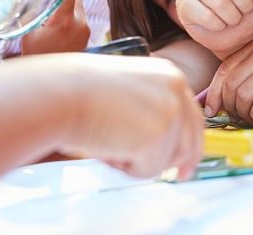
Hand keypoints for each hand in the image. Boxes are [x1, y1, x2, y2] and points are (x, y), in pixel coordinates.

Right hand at [21, 0, 89, 54]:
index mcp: (65, 19)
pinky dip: (71, 15)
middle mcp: (80, 22)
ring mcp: (86, 29)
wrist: (50, 78)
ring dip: (67, 4)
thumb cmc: (35, 55)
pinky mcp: (88, 35)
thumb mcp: (28, 33)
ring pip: (79, 5)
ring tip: (52, 9)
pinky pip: (80, 16)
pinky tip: (59, 21)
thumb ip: (31, 14)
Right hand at [53, 54, 202, 178]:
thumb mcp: (128, 92)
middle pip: (190, 142)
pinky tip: (109, 148)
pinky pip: (149, 171)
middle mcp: (177, 91)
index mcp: (170, 76)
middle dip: (176, 163)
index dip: (189, 145)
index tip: (185, 167)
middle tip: (173, 177)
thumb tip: (162, 143)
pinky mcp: (158, 136)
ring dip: (139, 162)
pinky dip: (127, 169)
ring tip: (111, 143)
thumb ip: (150, 110)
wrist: (60, 93)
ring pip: (167, 160)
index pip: (192, 118)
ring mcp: (170, 113)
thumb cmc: (81, 93)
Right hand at [176, 0, 252, 57]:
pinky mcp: (183, 3)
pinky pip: (206, 16)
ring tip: (233, 18)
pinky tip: (219, 24)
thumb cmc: (251, 9)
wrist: (234, 33)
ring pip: (221, 2)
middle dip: (246, 5)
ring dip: (234, 17)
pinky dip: (219, 25)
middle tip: (245, 10)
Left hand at [204, 36, 252, 123]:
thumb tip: (219, 98)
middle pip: (232, 84)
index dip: (214, 93)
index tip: (212, 109)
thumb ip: (248, 72)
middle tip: (236, 116)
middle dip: (230, 106)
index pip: (225, 69)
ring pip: (244, 95)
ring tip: (250, 117)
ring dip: (244, 113)